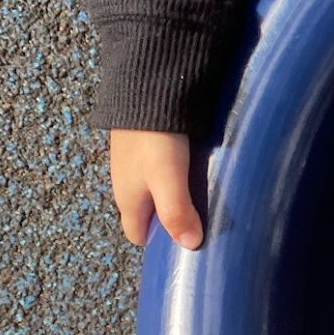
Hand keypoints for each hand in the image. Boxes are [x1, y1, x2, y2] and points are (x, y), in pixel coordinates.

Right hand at [109, 128, 203, 249]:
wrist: (144, 89)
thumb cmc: (154, 140)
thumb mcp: (167, 179)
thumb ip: (177, 212)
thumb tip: (191, 245)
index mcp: (127, 200)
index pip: (137, 235)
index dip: (159, 243)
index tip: (187, 241)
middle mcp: (127, 185)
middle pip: (148, 214)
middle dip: (172, 222)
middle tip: (204, 221)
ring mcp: (135, 164)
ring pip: (155, 192)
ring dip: (177, 198)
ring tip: (206, 199)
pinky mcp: (146, 146)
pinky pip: (160, 171)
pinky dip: (177, 177)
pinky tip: (197, 173)